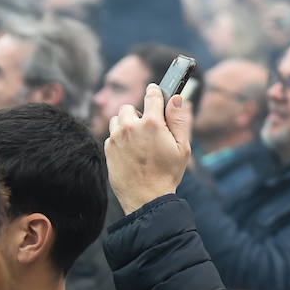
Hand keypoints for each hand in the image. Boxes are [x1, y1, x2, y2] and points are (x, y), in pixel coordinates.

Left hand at [105, 84, 191, 214]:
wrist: (145, 198)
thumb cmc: (167, 174)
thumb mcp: (182, 147)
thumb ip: (179, 120)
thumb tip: (176, 98)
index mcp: (152, 123)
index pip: (152, 94)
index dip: (154, 91)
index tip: (155, 91)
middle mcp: (131, 126)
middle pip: (130, 106)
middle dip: (139, 113)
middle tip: (148, 128)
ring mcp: (117, 137)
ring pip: (118, 119)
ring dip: (126, 124)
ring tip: (137, 140)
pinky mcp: (108, 149)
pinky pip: (112, 134)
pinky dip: (119, 138)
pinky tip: (130, 152)